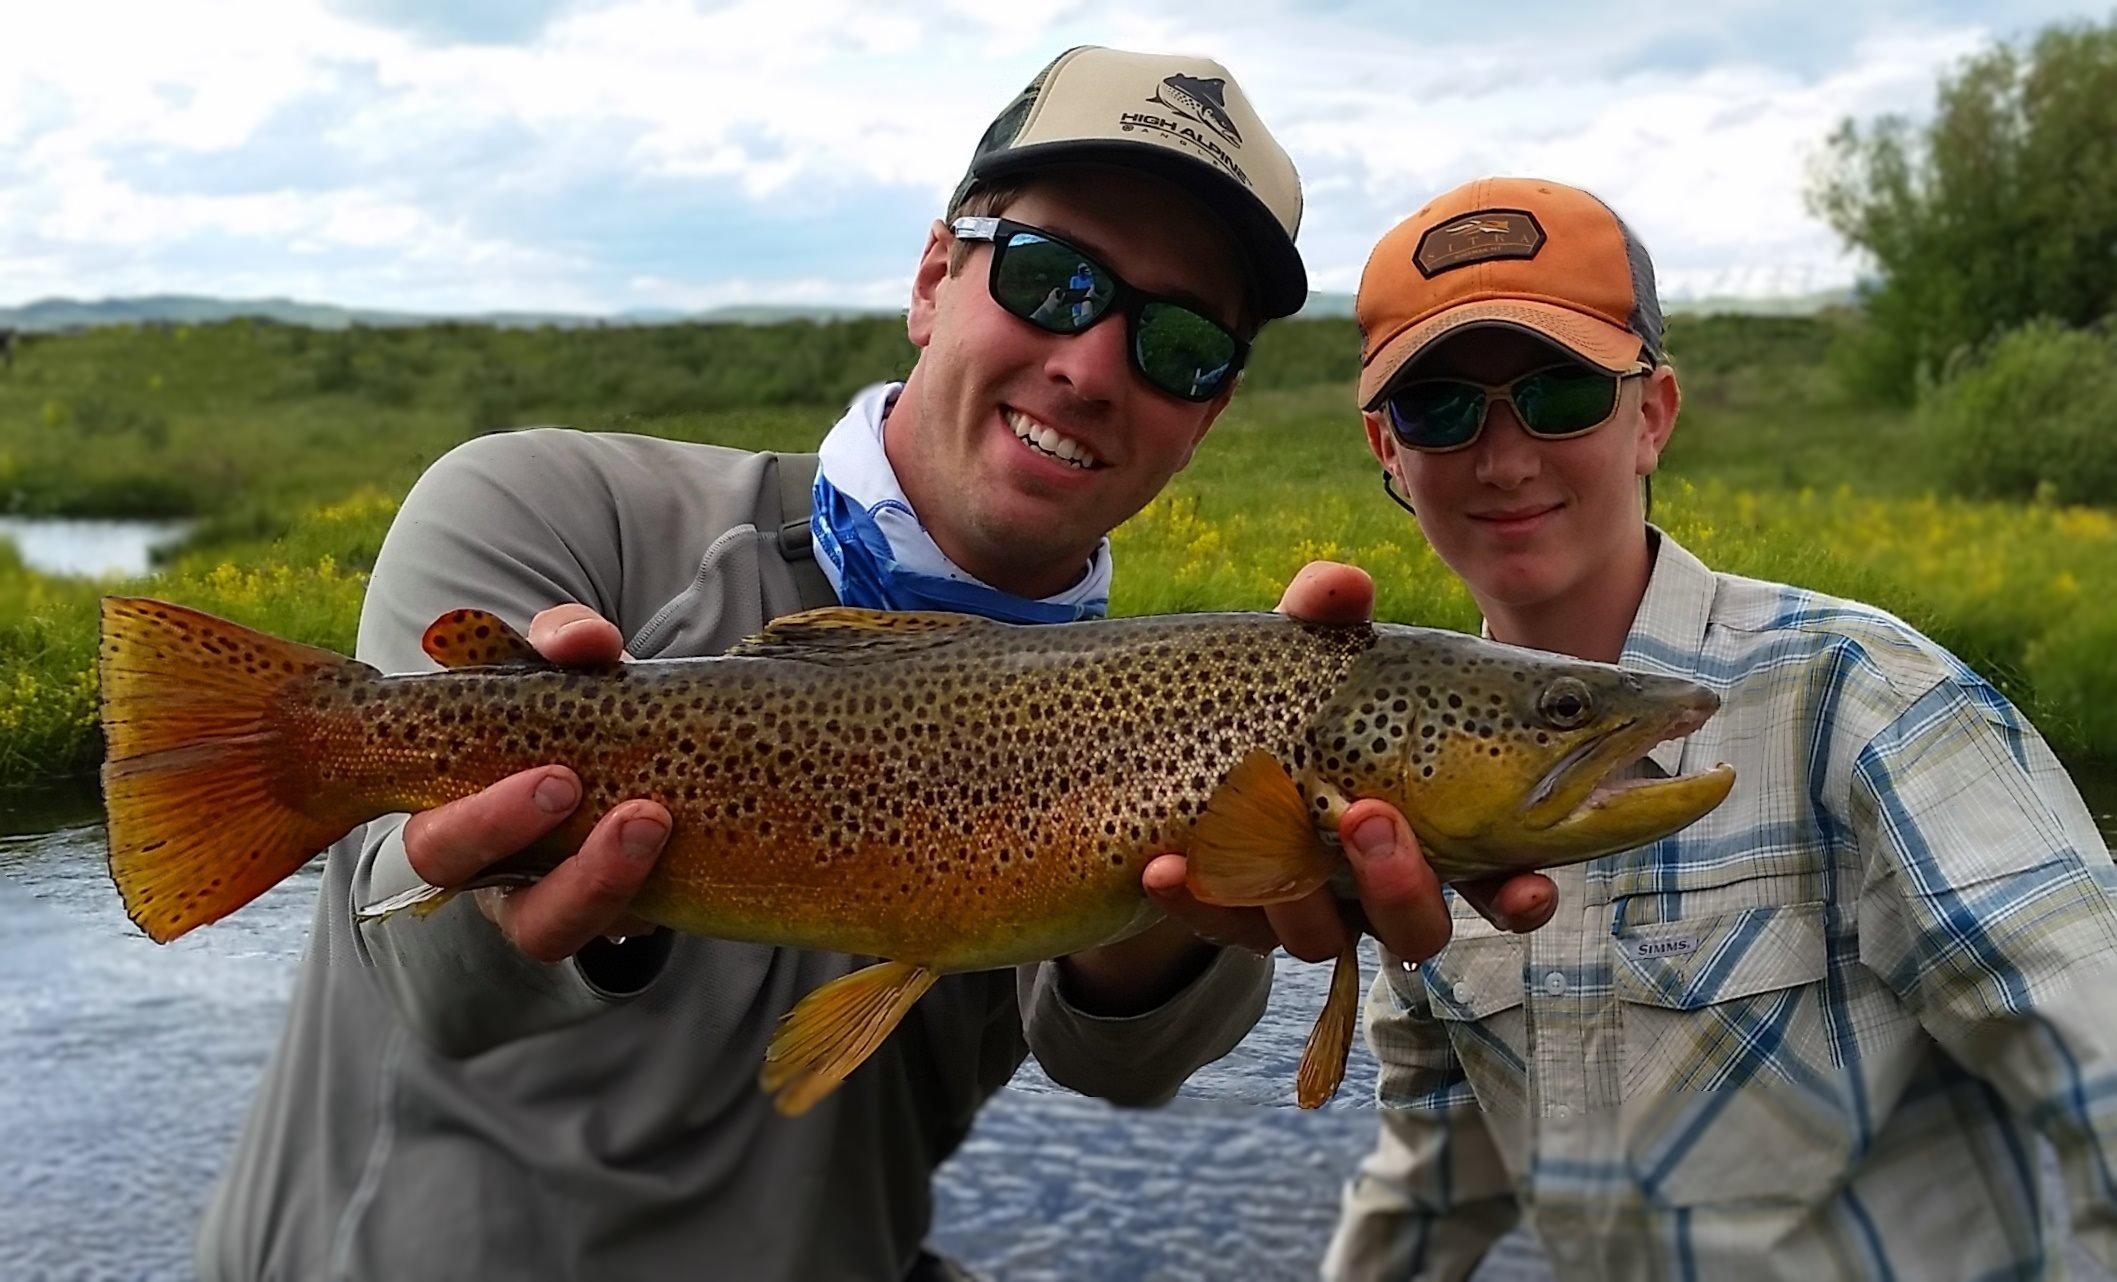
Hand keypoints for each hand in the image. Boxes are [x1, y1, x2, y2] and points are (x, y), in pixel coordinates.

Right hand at [400, 603, 671, 962]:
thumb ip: (568, 640)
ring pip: (547, 928)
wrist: (658, 753)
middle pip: (471, 886)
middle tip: (571, 785)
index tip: (552, 775)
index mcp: (461, 813)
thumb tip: (584, 640)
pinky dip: (657, 887)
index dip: (479, 820)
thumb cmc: (585, 713)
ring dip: (597, 879)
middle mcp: (494, 869)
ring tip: (653, 818)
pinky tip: (692, 847)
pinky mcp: (617, 917)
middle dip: (511, 834)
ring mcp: (552, 902)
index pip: (433, 841)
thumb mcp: (575, 670)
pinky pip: (626, 923)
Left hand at [1142, 561, 1557, 965]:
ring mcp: (1311, 909)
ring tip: (1267, 824)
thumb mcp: (1308, 651)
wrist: (1195, 752)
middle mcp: (1384, 885)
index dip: (1521, 894)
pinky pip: (1221, 927)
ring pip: (1324, 940)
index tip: (1524, 885)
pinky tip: (1163, 865)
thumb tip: (1344, 584)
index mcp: (1441, 828)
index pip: (1505, 881)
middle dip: (1400, 885)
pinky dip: (1195, 899)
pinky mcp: (1240, 920)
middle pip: (1419, 928)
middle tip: (1368, 817)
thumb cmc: (1297, 697)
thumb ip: (1329, 619)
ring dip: (1299, 894)